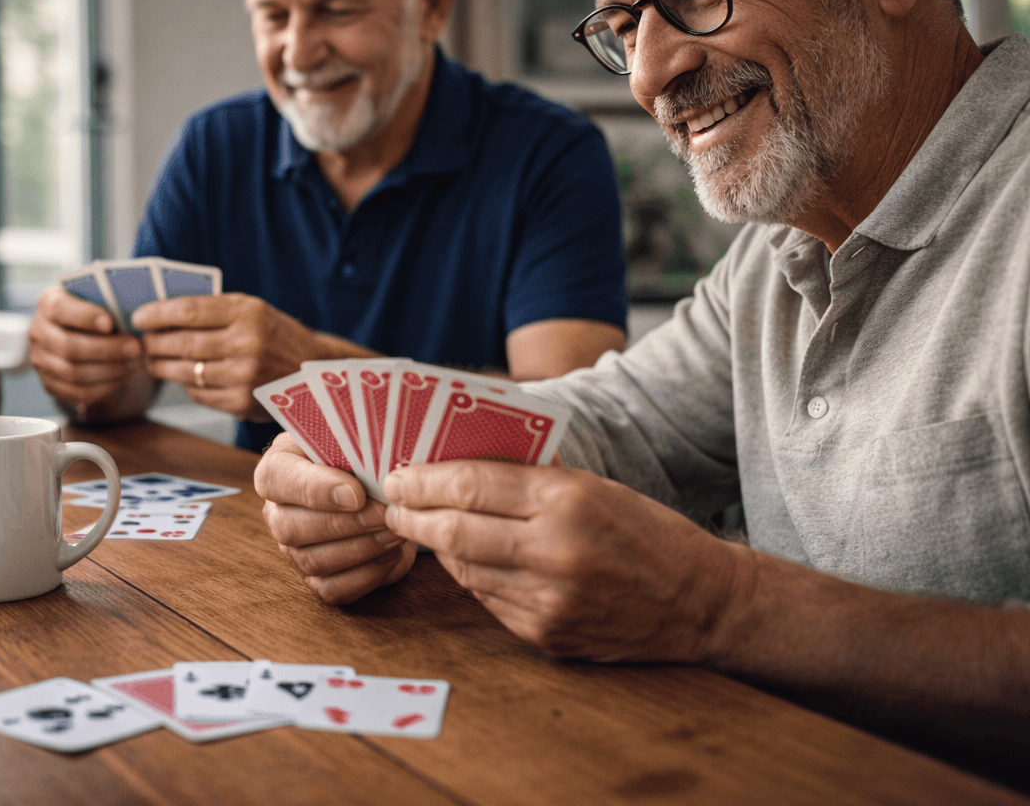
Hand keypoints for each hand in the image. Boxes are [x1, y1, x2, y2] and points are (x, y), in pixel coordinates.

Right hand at [27, 285, 143, 409]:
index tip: (110, 323)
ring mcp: (41, 361)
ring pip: (73, 373)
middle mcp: (38, 331)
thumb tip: (132, 317)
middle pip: (68, 346)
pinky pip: (78, 392)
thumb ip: (108, 303)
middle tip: (136, 348)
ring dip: (110, 369)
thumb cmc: (95, 310)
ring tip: (135, 362)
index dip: (84, 317)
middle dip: (107, 349)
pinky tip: (124, 376)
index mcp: (48, 303)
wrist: (82, 334)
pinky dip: (105, 386)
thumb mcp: (98, 299)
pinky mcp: (51, 384)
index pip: (59, 309)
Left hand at [134, 294, 330, 420]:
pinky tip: (183, 377)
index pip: (189, 311)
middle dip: (154, 342)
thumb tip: (160, 314)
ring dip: (162, 366)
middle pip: (183, 343)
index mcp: (248, 313)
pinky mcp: (241, 403)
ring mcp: (244, 377)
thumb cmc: (275, 335)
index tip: (138, 317)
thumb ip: (212, 309)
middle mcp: (247, 344)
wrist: (312, 371)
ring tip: (153, 360)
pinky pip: (199, 394)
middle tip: (141, 341)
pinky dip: (185, 385)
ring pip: (186, 372)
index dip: (157, 314)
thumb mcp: (252, 309)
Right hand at [254, 433, 417, 603]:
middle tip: (385, 513)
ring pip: (312, 560)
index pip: (276, 479)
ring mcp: (294, 550)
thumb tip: (378, 466)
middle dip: (345, 523)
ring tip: (395, 529)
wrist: (380, 490)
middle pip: (291, 527)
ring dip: (361, 548)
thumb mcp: (355, 437)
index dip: (314, 489)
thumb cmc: (363, 456)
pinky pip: (334, 589)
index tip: (356, 493)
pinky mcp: (317, 579)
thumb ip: (354, 443)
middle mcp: (277, 512)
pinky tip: (391, 552)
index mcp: (278, 469)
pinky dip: (367, 574)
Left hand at [382, 461, 749, 662]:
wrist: (702, 603)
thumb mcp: (594, 485)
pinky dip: (469, 576)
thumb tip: (458, 460)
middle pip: (454, 530)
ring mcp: (548, 600)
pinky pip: (488, 599)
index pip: (471, 484)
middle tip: (393, 504)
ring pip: (464, 569)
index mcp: (568, 501)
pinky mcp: (546, 634)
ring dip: (435, 546)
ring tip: (421, 527)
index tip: (399, 473)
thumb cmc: (646, 531)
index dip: (424, 478)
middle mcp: (555, 552)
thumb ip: (529, 476)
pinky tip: (464, 559)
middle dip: (412, 515)